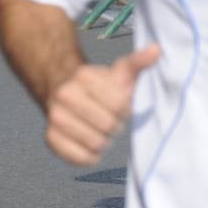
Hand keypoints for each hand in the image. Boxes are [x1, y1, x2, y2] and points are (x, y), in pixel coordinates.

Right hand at [45, 45, 159, 165]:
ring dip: (103, 141)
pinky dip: (90, 155)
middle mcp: (64, 95)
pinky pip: (81, 158)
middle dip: (114, 126)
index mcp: (83, 76)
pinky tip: (87, 143)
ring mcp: (54, 117)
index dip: (124, 109)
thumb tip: (157, 49)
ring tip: (97, 130)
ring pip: (96, 144)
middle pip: (108, 126)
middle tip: (108, 119)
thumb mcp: (117, 73)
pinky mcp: (50, 138)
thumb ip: (137, 62)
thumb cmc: (99, 87)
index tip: (117, 105)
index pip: (120, 105)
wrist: (62, 93)